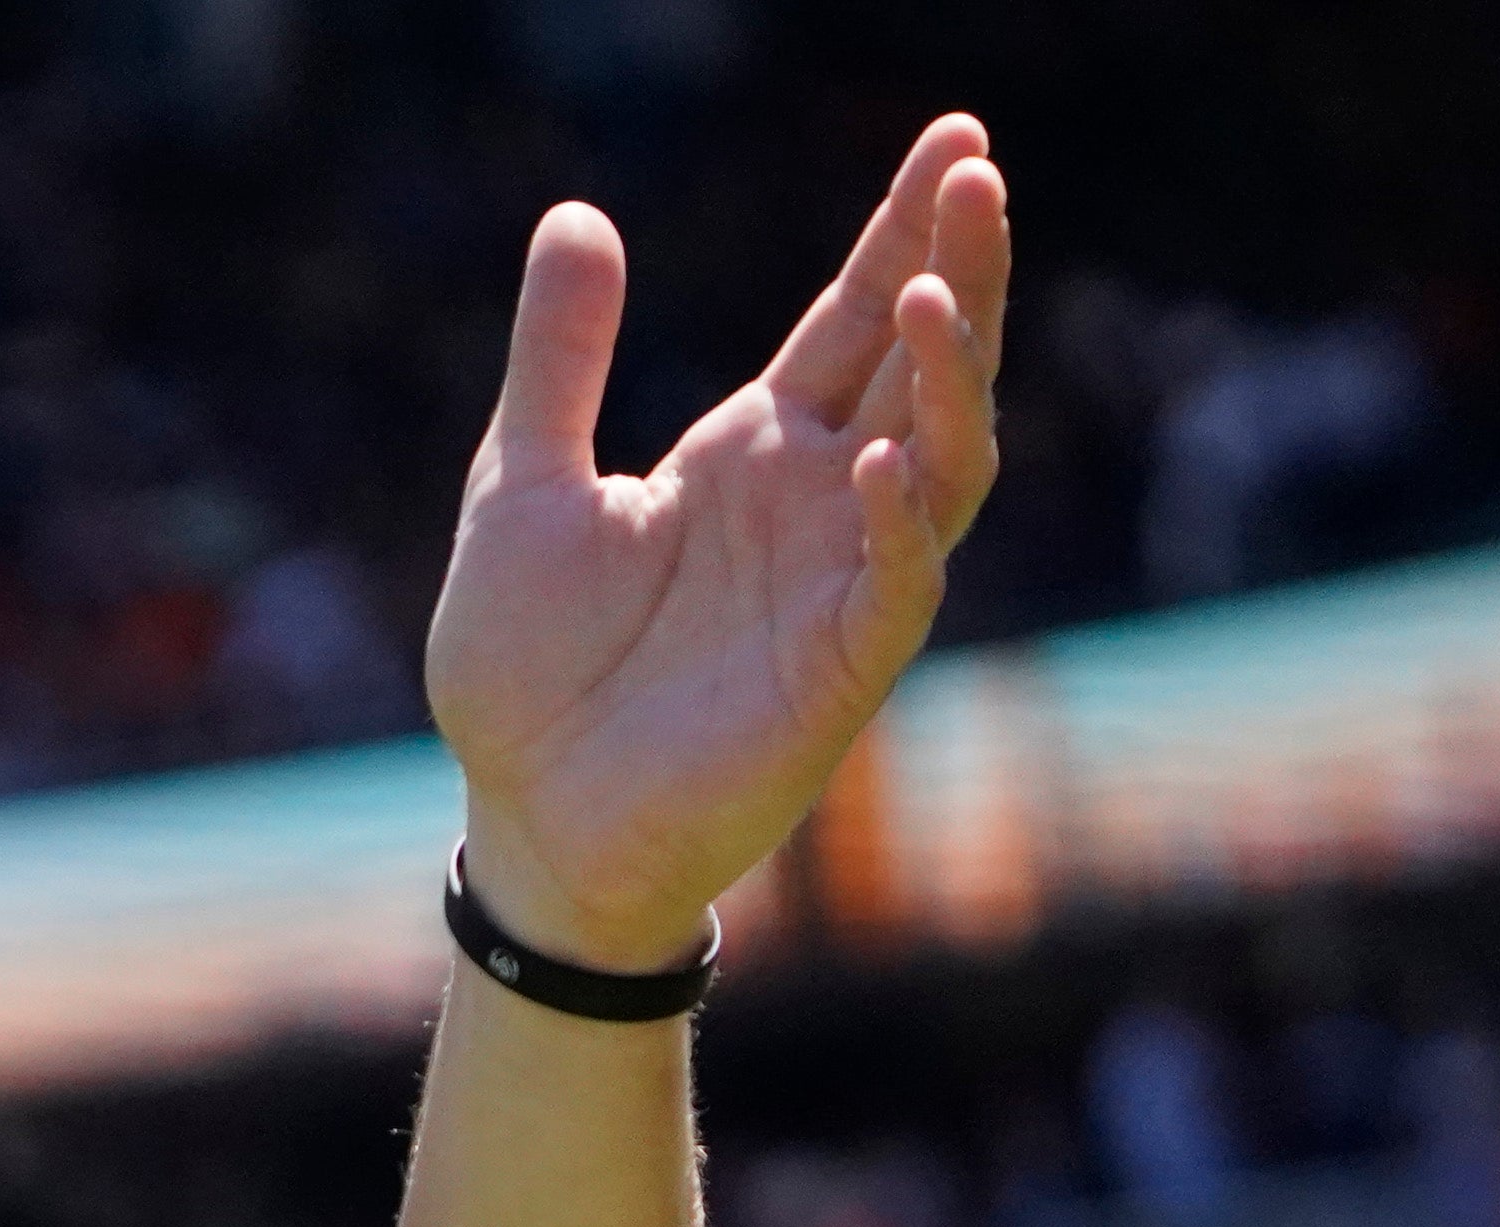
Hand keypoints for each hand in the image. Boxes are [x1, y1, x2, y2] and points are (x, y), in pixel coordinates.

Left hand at [425, 116, 1010, 972]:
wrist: (525, 816)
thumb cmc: (527, 668)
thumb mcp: (520, 485)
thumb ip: (558, 358)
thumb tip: (577, 213)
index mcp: (754, 450)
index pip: (856, 315)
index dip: (907, 230)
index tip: (956, 136)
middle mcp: (821, 501)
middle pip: (924, 362)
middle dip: (961, 267)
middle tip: (979, 172)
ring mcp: (843, 581)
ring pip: (946, 456)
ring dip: (952, 377)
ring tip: (935, 295)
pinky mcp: (841, 670)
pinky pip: (899, 583)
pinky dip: (901, 522)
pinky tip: (884, 462)